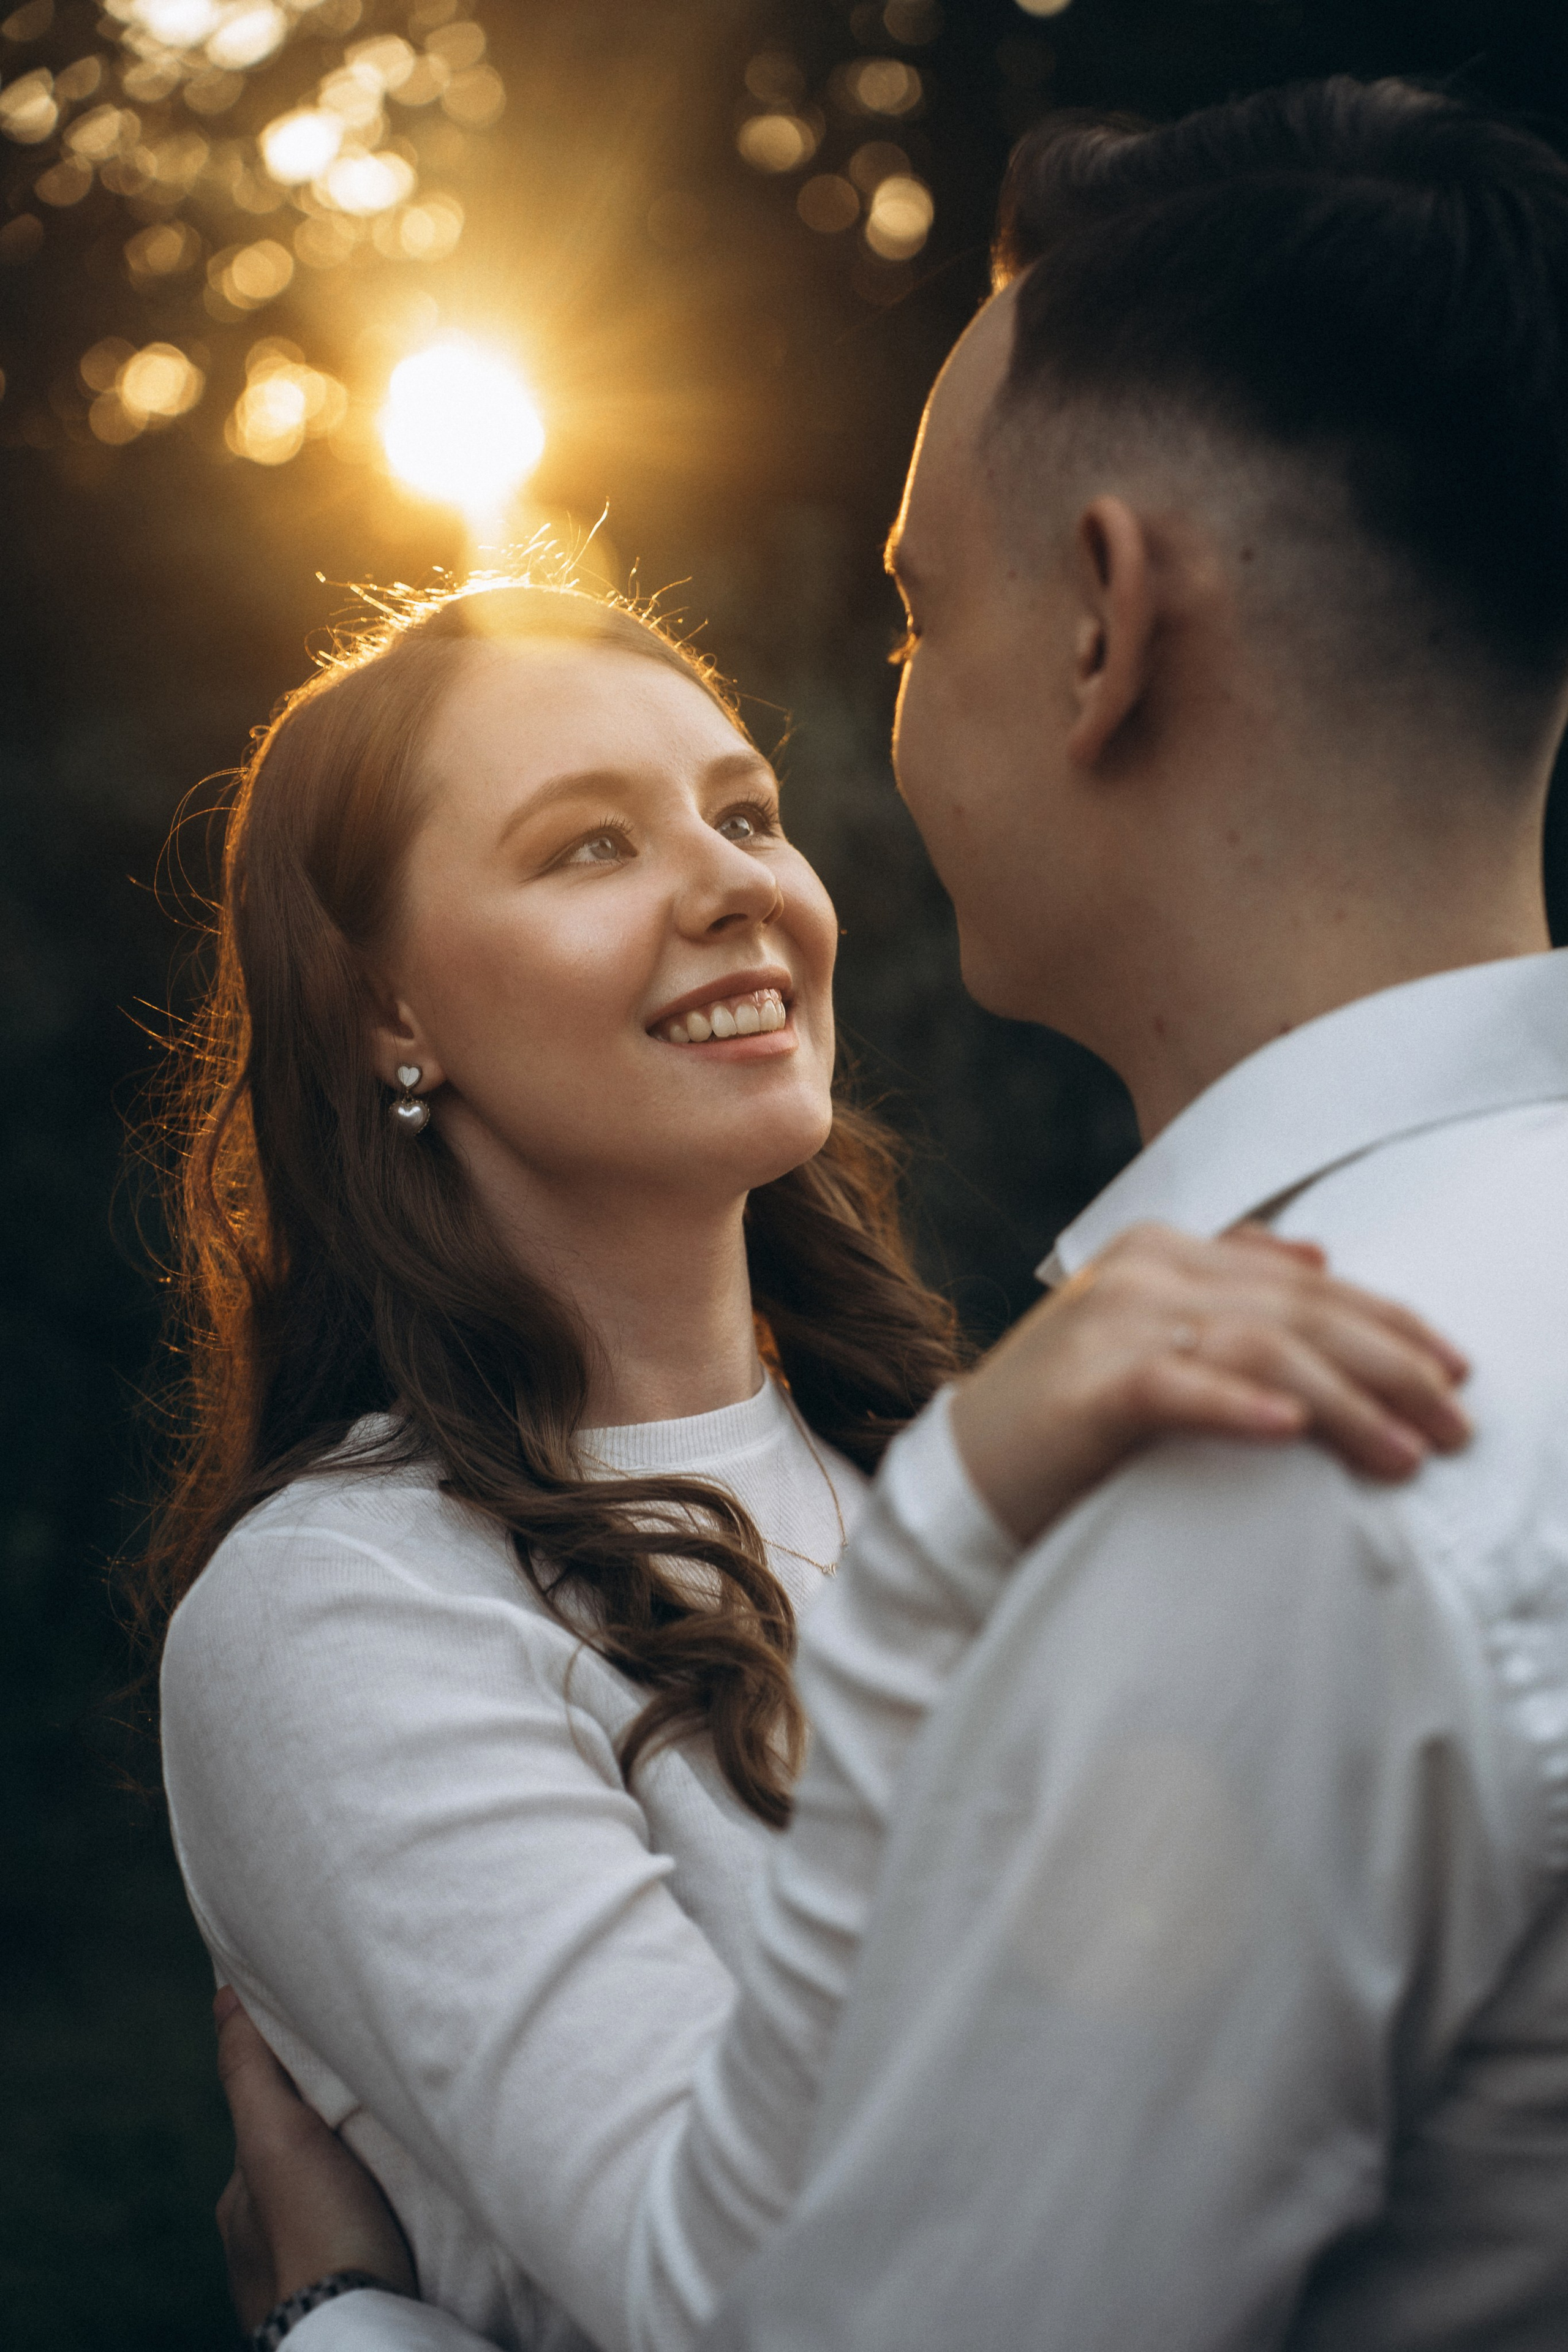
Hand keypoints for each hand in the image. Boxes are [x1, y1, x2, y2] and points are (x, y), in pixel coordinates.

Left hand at [214, 1987, 416, 2332]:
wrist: (359, 2330)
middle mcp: (258, 2245)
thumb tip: (223, 1995)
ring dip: (363, 2185)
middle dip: (337, 2142)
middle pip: (304, 2165)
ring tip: (406, 2161)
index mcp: (238, 2204)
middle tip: (383, 2113)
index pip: (268, 2123)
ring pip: (335, 2206)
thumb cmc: (315, 2231)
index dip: (302, 2089)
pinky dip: (381, 2224)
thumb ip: (250, 2070)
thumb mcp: (275, 2136)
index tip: (341, 2064)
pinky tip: (407, 2216)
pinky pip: (361, 2243)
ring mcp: (300, 2278)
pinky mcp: (348, 2296)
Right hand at [950, 1221, 1469, 1545]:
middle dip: (1392, 1365)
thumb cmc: (1072, 1418)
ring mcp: (1109, 1324)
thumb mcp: (1153, 1335)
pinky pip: (1176, 1387)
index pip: (1307, 1279)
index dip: (1390, 1320)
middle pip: (1298, 1309)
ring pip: (1258, 1345)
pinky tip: (1292, 1432)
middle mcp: (1142, 1273)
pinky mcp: (1085, 1387)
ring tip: (1405, 1452)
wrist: (960, 1480)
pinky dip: (1239, 1406)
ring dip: (1344, 1401)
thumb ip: (1227, 1286)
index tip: (1457, 1369)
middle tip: (1458, 1422)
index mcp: (1163, 1249)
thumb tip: (1319, 1252)